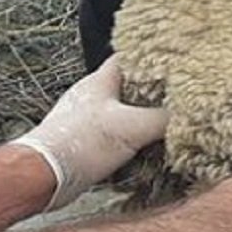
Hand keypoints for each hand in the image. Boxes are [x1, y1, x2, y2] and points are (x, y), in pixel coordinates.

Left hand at [11, 58, 169, 210]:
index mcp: (100, 82)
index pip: (128, 57)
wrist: (42, 176)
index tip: (174, 60)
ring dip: (141, 118)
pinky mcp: (84, 143)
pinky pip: (114, 135)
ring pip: (121, 111)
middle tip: (177, 97)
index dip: (151, 55)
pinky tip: (144, 149)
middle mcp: (92, 97)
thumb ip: (162, 118)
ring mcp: (86, 120)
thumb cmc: (80, 144)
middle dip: (151, 91)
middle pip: (127, 85)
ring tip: (167, 124)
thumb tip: (189, 114)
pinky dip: (130, 139)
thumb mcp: (131, 127)